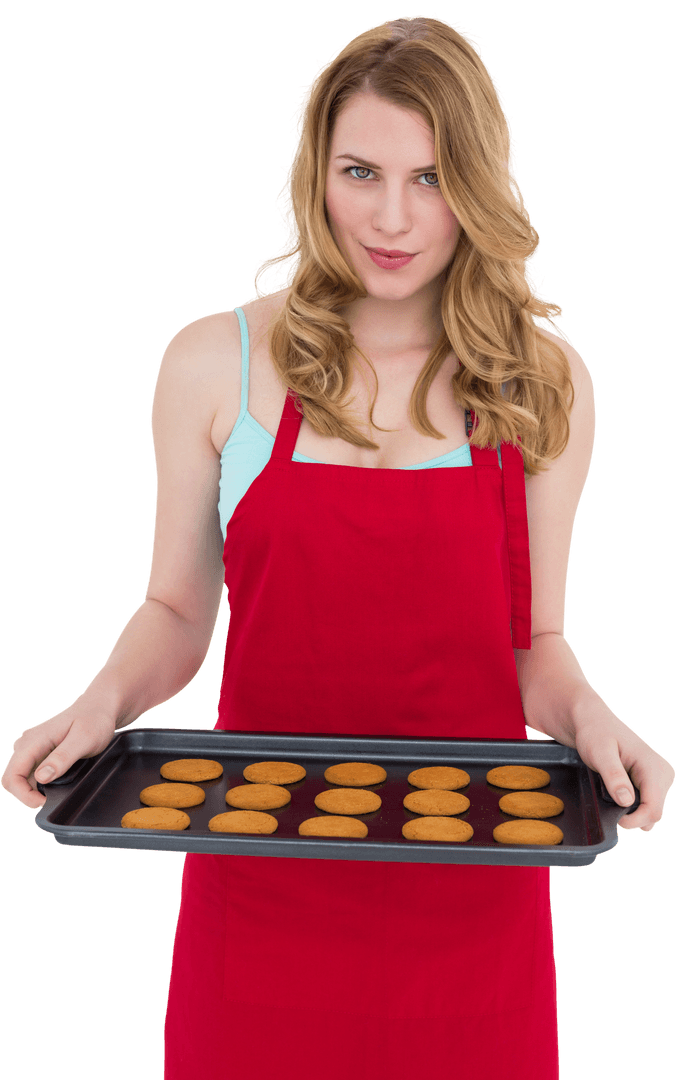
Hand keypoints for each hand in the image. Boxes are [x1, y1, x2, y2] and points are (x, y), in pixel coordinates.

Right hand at [1, 698, 117, 809]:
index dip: (24, 795)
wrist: (100, 707)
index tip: (44, 801)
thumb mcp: (84, 739)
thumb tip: (41, 777)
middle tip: (50, 799)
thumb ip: (62, 758)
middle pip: (12, 779)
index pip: (13, 775)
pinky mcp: (38, 752)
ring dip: (33, 789)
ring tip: (57, 789)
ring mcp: (32, 747)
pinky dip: (39, 783)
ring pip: (20, 777)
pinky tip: (57, 781)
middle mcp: (27, 743)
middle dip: (27, 795)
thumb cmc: (94, 720)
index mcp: (33, 740)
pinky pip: (30, 772)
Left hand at [571, 691, 674, 832]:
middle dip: (632, 816)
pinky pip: (645, 804)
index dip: (633, 821)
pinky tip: (617, 792)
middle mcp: (662, 773)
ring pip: (650, 811)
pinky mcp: (652, 782)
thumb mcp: (600, 753)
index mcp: (654, 767)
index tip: (614, 819)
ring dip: (630, 811)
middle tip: (608, 799)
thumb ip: (614, 776)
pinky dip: (631, 805)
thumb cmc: (595, 733)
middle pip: (653, 813)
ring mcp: (659, 778)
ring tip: (611, 792)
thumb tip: (627, 801)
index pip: (653, 809)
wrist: (593, 722)